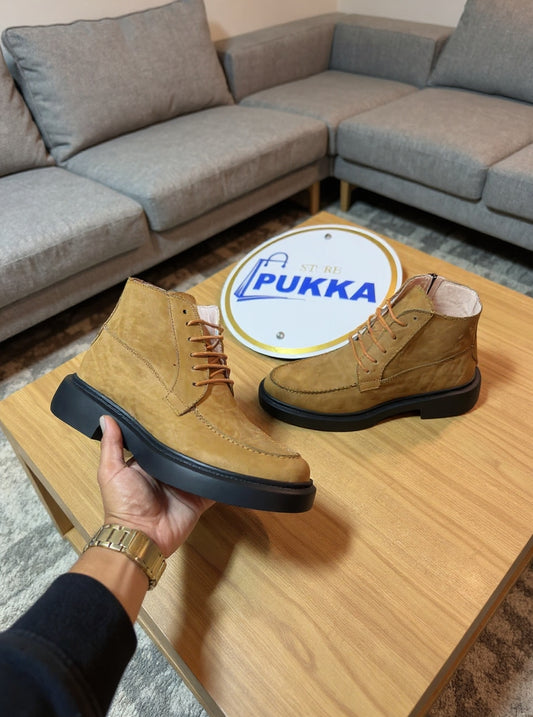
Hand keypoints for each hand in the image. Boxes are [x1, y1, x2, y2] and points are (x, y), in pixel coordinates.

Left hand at [97, 415, 213, 556]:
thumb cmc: (123, 503)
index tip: (176, 404)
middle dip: (192, 437)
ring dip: (209, 453)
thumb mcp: (111, 472)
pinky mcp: (199, 497)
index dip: (166, 426)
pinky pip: (213, 485)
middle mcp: (167, 472)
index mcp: (148, 463)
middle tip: (205, 411)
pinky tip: (233, 458)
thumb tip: (106, 417)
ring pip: (200, 464)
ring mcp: (185, 485)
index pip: (159, 439)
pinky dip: (222, 475)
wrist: (141, 536)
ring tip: (222, 430)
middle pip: (182, 450)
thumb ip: (111, 446)